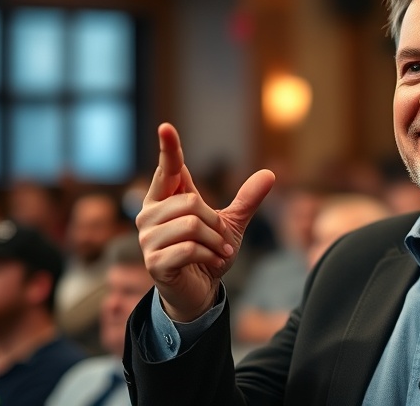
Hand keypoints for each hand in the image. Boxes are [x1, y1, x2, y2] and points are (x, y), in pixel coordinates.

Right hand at [135, 123, 274, 321]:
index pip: (167, 169)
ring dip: (214, 241)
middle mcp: (149, 215)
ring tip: (217, 252)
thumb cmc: (208, 253)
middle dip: (215, 223)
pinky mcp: (154, 262)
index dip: (168, 148)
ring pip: (191, 226)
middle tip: (220, 239)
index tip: (167, 126)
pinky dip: (210, 256)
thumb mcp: (231, 224)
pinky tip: (211, 263)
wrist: (199, 292)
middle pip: (191, 202)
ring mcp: (148, 239)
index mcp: (164, 199)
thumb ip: (246, 199)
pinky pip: (189, 249)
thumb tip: (271, 173)